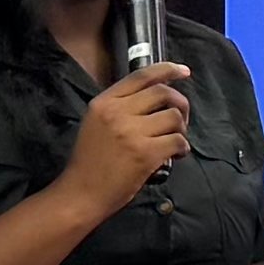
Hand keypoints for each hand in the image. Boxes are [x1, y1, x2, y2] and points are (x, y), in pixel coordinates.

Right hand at [57, 63, 192, 206]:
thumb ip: (120, 109)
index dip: (167, 70)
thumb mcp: (95, 124)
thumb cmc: (89, 163)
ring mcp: (131, 132)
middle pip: (163, 93)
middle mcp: (117, 112)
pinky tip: (176, 155)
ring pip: (173, 117)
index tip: (183, 72)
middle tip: (182, 120)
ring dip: (181, 129)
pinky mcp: (145, 153)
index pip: (141, 76)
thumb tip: (154, 101)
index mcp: (104, 102)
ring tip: (174, 142)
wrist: (80, 194)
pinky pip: (177, 141)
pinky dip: (182, 148)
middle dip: (180, 104)